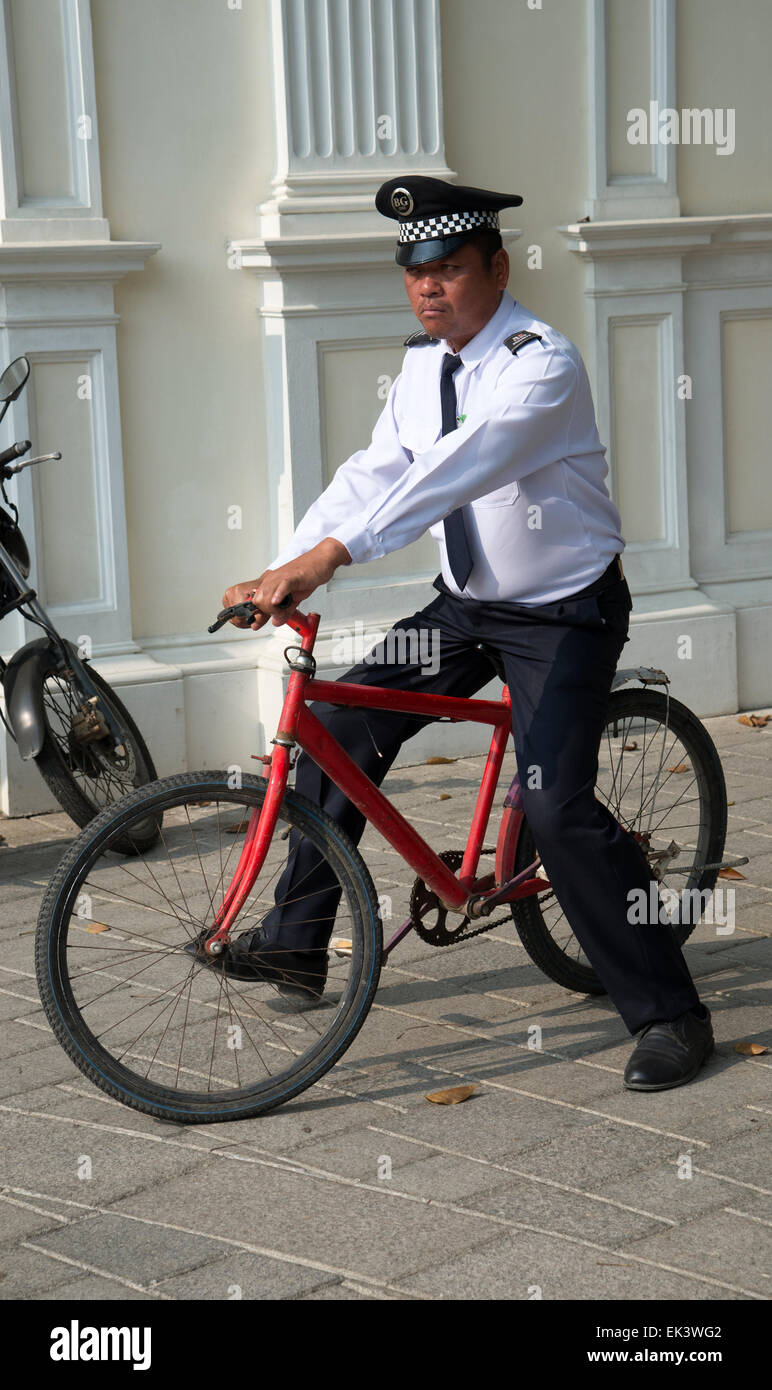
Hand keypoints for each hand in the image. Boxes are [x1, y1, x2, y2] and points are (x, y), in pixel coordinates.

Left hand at [221, 538, 350, 629]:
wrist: (321, 561)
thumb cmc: (308, 575)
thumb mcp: (295, 598)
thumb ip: (285, 611)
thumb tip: (276, 622)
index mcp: (271, 584)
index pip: (256, 602)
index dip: (258, 614)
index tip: (259, 623)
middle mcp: (273, 580)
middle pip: (258, 601)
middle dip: (267, 612)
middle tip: (280, 613)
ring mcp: (281, 577)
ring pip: (267, 595)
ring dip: (274, 607)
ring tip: (285, 608)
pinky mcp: (292, 576)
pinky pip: (281, 586)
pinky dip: (279, 594)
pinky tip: (278, 601)